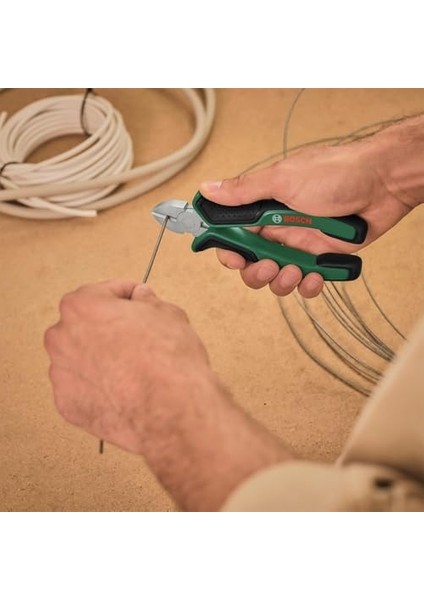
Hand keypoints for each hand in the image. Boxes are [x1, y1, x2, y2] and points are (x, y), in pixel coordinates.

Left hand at [44, 280, 209, 454]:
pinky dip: (100, 387)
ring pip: (81, 358)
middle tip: (137, 337)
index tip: (137, 303)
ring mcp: (62, 374)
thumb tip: (142, 299)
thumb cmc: (168, 361)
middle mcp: (62, 337)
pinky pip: (83, 388)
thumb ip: (147, 301)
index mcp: (82, 306)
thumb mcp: (168, 313)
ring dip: (102, 358)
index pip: (104, 292)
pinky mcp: (67, 405)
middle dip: (109, 328)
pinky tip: (124, 389)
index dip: (128, 297)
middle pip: (86, 325)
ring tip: (132, 368)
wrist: (171, 411)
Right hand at [200, 141, 413, 297]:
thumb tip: (209, 189)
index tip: (234, 259)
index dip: (228, 251)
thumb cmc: (336, 173)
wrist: (383, 182)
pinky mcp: (321, 259)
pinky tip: (316, 277)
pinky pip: (305, 283)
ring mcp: (299, 245)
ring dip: (281, 282)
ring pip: (276, 278)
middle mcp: (278, 228)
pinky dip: (307, 286)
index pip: (233, 235)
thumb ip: (244, 191)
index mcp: (263, 208)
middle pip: (251, 264)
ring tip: (295, 271)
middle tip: (269, 266)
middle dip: (256, 273)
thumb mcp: (283, 179)